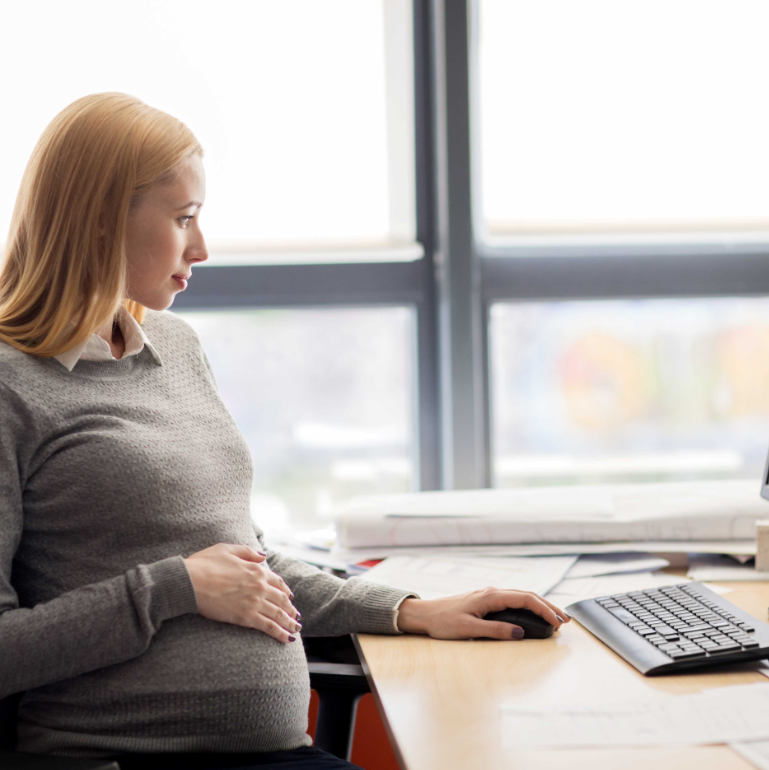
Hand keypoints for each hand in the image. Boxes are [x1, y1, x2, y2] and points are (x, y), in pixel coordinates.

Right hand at [183, 543, 300, 642]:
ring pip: (278, 614)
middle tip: (296, 617)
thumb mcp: (228, 549)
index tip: (289, 597)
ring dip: (289, 623)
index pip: (277, 581)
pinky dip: (280, 633)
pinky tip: (287, 639)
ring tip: (296, 629)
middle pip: (281, 599)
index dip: (285, 590)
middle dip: (290, 609)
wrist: (190, 581)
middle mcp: (260, 586)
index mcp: (256, 570)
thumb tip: (263, 556)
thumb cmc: (205, 563)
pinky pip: (268, 627)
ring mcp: (254, 602)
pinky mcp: (245, 617)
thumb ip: (248, 553)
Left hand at [396, 587, 569, 639]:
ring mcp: (490, 596)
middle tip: (565, 621)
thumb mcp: (469, 629)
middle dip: (548, 606)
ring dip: (540, 606)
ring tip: (555, 618)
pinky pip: (513, 601)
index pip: (525, 599)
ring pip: (521, 597)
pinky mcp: (486, 601)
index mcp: (490, 596)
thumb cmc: (443, 622)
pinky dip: (528, 607)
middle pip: (527, 595)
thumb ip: (495, 631)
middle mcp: (492, 592)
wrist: (425, 614)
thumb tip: (520, 634)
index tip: (557, 621)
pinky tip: (534, 615)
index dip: (544, 609)